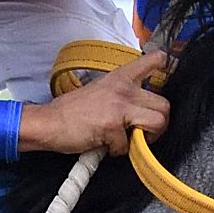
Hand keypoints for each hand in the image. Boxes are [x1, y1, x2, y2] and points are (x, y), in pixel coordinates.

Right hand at [18, 48, 170, 156]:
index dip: (164, 70)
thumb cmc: (72, 111)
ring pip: (158, 122)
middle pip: (164, 104)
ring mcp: (119, 106)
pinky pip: (129, 145)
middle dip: (158, 124)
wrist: (48, 122)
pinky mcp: (112, 125)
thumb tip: (141, 110)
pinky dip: (117, 151)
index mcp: (121, 77)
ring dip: (147, 138)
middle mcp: (123, 88)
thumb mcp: (100, 91)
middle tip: (144, 132)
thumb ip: (123, 95)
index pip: (154, 61)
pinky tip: (104, 145)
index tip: (160, 83)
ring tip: (130, 141)